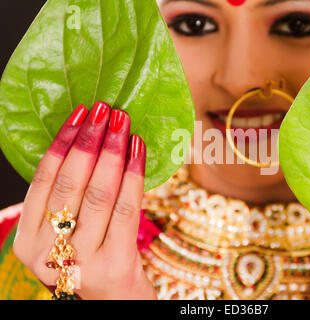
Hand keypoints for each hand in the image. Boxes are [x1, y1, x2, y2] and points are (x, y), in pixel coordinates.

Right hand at [13, 102, 155, 298]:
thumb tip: (91, 139)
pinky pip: (126, 210)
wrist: (116, 301)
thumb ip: (70, 199)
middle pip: (71, 184)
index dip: (63, 142)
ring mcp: (79, 261)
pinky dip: (134, 176)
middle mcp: (47, 252)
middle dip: (90, 140)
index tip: (80, 113)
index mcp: (28, 241)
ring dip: (113, 153)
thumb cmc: (94, 258)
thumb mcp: (69, 232)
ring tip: (124, 124)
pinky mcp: (113, 265)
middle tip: (105, 109)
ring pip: (99, 194)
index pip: (44, 181)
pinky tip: (140, 150)